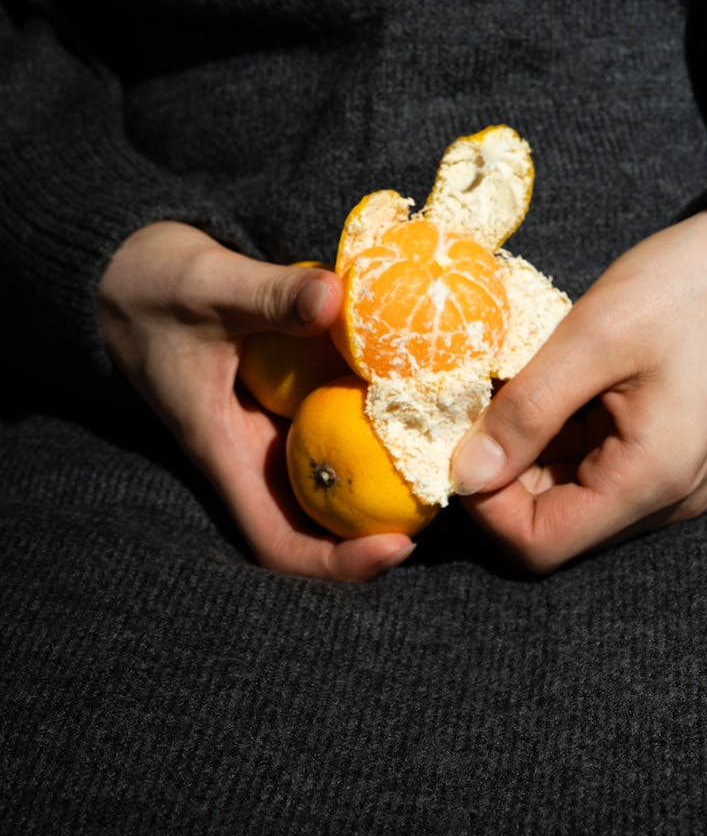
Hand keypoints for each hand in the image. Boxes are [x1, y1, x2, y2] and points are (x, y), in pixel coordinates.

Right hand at [97, 221, 414, 579]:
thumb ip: (269, 294)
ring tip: (449, 449)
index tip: (397, 546)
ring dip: (387, 470)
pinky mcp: (286, 397)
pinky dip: (374, 414)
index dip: (336, 564)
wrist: (128, 272)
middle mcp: (253, 453)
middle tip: (449, 496)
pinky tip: (416, 388)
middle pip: (321, 521)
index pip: (277, 541)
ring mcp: (271, 427)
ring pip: (334, 471)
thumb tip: (338, 296)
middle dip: (383, 522)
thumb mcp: (210, 286)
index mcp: (225, 452)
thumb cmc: (155, 285)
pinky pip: (336, 421)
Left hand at [451, 211, 706, 573]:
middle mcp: (663, 498)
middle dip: (502, 471)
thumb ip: (527, 409)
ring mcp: (667, 478)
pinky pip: (592, 465)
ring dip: (528, 448)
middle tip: (478, 401)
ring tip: (516, 381)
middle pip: (552, 522)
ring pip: (567, 493)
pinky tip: (549, 381)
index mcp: (651, 481)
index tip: (461, 438)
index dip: (486, 504)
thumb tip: (462, 474)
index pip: (541, 544)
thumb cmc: (690, 288)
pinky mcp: (663, 452)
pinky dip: (556, 433)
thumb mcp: (596, 336)